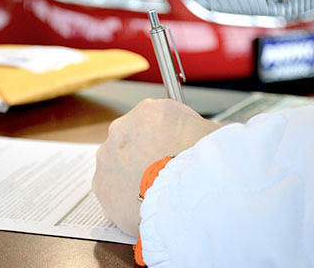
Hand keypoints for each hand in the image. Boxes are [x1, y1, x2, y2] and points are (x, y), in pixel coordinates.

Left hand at [93, 98, 219, 236]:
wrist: (185, 200)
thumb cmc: (202, 166)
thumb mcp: (213, 136)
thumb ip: (200, 131)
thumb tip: (205, 138)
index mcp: (150, 111)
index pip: (155, 120)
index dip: (168, 137)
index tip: (174, 150)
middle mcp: (123, 129)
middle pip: (134, 140)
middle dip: (146, 154)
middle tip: (164, 172)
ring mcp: (107, 156)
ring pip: (119, 163)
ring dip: (133, 174)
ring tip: (154, 191)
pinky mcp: (101, 184)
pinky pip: (112, 188)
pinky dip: (124, 195)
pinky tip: (143, 203)